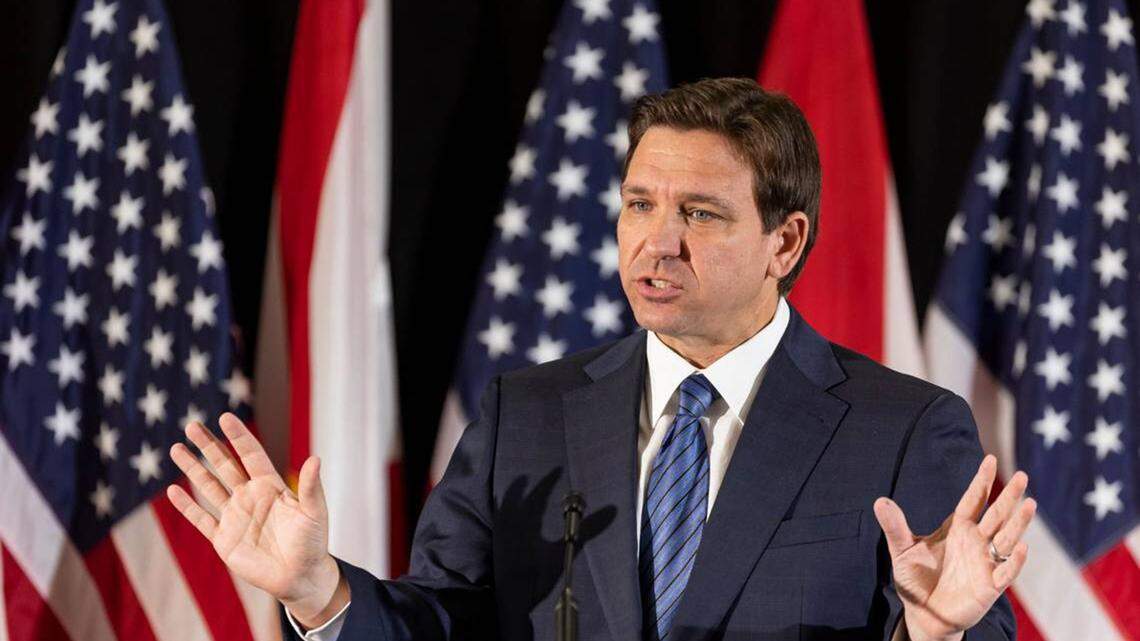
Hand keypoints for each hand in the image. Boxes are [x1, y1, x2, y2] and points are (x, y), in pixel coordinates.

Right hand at [166, 413, 347, 627]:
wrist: (301, 576)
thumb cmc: (313, 542)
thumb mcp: (315, 512)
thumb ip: (312, 487)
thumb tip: (316, 458)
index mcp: (271, 486)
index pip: (251, 455)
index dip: (238, 437)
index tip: (224, 418)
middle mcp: (250, 497)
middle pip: (225, 465)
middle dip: (209, 446)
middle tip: (191, 426)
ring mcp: (235, 516)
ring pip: (209, 487)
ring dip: (193, 469)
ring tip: (177, 449)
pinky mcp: (224, 539)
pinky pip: (201, 519)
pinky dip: (187, 506)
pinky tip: (173, 490)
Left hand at [873, 455, 1035, 640]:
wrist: (923, 612)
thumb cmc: (916, 578)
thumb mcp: (901, 549)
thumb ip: (894, 526)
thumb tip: (879, 501)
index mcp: (957, 528)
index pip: (973, 499)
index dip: (982, 481)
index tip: (990, 459)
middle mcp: (976, 541)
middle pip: (996, 514)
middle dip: (1009, 496)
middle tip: (1023, 475)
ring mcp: (985, 562)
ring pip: (1007, 539)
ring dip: (1018, 523)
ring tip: (1029, 504)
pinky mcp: (990, 586)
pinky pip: (1006, 571)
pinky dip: (1014, 561)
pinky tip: (1021, 547)